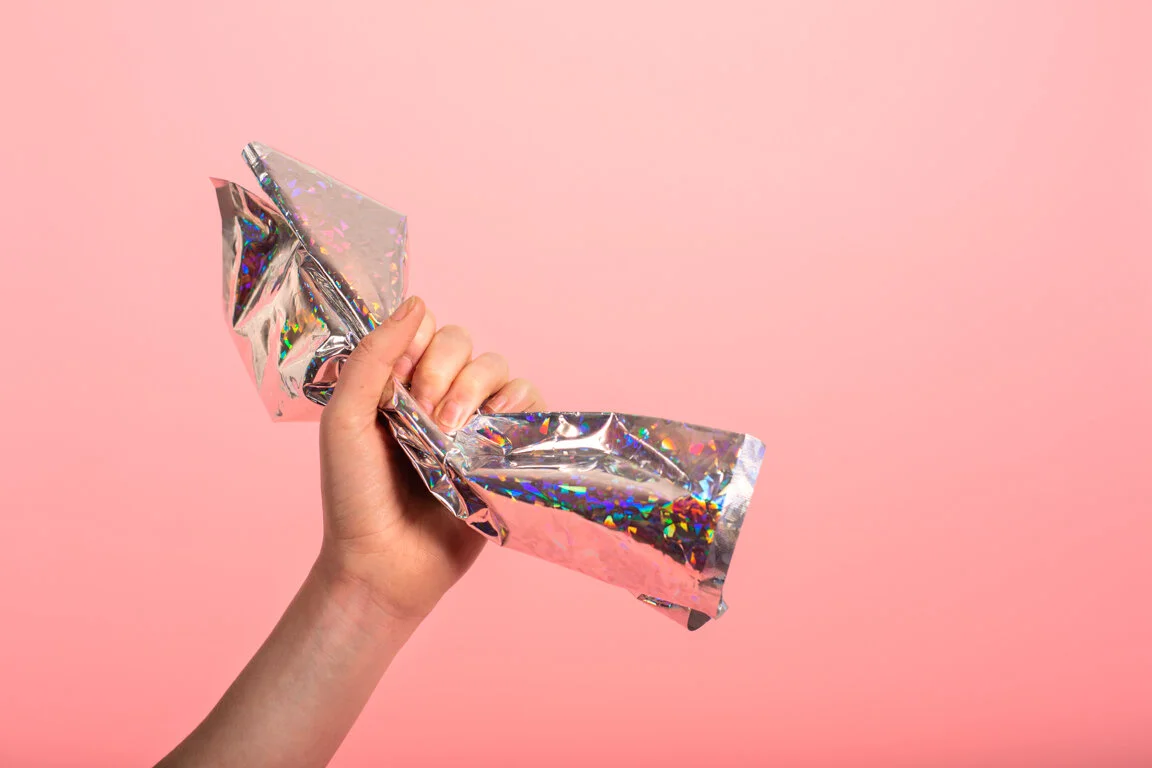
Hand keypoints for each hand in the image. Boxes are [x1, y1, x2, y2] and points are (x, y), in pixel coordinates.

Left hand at [316, 296, 544, 623]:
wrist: (385, 563)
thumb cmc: (355, 496)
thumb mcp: (345, 418)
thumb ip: (374, 356)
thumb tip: (418, 302)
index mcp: (397, 383)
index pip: (425, 330)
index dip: (418, 348)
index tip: (400, 388)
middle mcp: (438, 396)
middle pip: (464, 342)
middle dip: (445, 373)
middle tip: (426, 420)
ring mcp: (474, 423)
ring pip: (498, 368)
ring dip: (476, 392)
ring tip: (453, 435)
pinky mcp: (505, 450)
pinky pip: (530, 402)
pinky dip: (517, 406)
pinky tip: (493, 432)